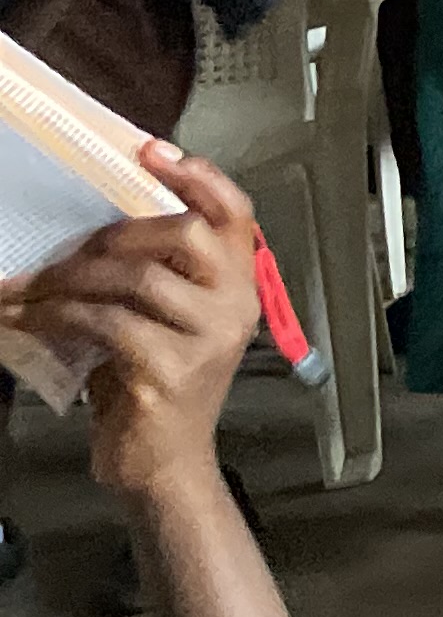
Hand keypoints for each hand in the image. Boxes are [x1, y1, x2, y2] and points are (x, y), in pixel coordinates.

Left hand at [2, 143, 256, 499]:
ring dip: (70, 280)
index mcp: (240, 287)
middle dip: (114, 235)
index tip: (151, 149)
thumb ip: (155, 277)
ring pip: (137, 279)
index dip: (198, 176)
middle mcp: (236, 307)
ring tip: (28, 292)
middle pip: (185, 236)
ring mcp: (208, 340)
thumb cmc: (154, 387)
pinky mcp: (171, 372)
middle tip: (66, 254)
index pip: (235, 214)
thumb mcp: (165, 323)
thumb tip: (93, 229)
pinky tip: (29, 322)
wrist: (161, 467)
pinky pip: (107, 323)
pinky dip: (59, 317)